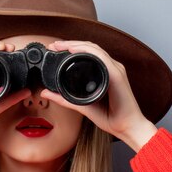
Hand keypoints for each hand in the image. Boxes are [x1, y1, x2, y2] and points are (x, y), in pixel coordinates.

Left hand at [41, 40, 157, 150]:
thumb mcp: (81, 105)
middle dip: (70, 43)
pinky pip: (102, 58)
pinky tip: (75, 51)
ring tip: (61, 45)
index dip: (71, 48)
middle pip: (90, 48)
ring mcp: (115, 70)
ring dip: (76, 45)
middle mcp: (111, 68)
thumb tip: (45, 92)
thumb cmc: (111, 118)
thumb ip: (64, 98)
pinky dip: (87, 52)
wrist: (126, 128)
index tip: (55, 49)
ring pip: (94, 49)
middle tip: (54, 45)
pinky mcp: (117, 76)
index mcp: (104, 73)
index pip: (87, 54)